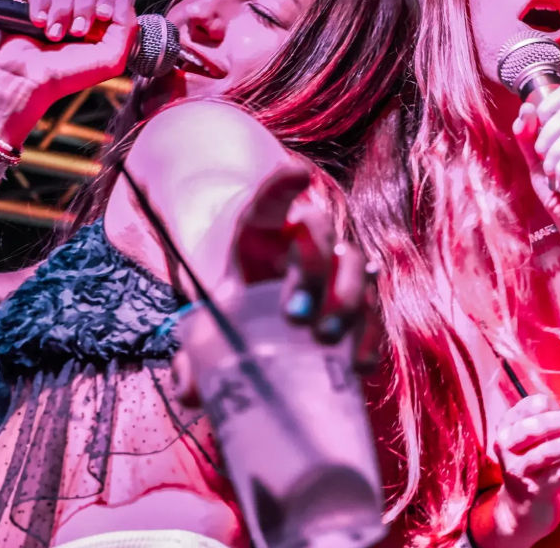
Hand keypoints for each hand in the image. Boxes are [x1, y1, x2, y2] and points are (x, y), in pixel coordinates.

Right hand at [0, 0, 137, 143]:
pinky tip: (38, 22)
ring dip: (61, 12)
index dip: (107, 4)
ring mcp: (52, 11)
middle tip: (75, 33)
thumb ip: (127, 28)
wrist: (29, 80)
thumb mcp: (110, 59)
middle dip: (83, 11)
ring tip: (53, 35)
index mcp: (97, 30)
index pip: (109, 1)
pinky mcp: (29, 6)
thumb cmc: (68, 75)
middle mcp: (75, 18)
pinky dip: (40, 3)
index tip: (102, 17)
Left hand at [172, 166, 378, 403]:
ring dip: (346, 301)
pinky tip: (359, 365)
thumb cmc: (234, 294)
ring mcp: (337, 263)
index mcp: (263, 227)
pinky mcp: (358, 298)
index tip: (296, 174)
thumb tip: (188, 386)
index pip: (271, 199)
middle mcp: (306, 237)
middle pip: (319, 234)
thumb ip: (198, 343)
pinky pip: (371, 310)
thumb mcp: (210, 308)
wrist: (260, 294)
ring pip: (354, 267)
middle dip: (311, 271)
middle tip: (294, 314)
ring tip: (327, 339)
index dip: (282, 184)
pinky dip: (368, 336)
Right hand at [492, 378, 559, 542]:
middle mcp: (507, 444)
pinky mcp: (533, 489)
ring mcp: (518, 467)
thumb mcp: (546, 438)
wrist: (522, 510)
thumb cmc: (538, 464)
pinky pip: (559, 473)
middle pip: (537, 427)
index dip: (554, 405)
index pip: (529, 406)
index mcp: (508, 425)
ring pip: (548, 450)